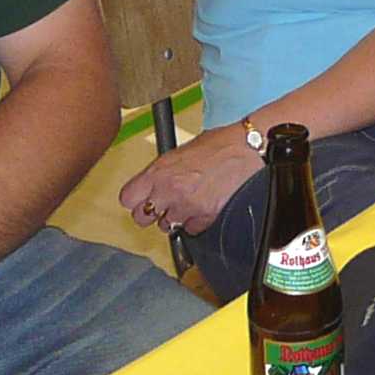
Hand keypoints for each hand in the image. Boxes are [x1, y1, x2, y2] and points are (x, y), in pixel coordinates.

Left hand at [120, 128, 260, 237]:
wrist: (247, 149)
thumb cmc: (219, 144)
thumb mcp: (180, 152)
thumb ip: (162, 171)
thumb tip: (153, 183)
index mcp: (159, 171)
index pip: (127, 198)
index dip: (135, 199)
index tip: (141, 198)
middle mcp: (169, 191)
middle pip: (141, 218)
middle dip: (151, 213)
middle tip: (163, 204)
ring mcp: (186, 206)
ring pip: (166, 226)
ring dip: (175, 217)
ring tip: (189, 200)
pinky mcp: (205, 217)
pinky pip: (190, 229)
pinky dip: (195, 222)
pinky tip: (203, 206)